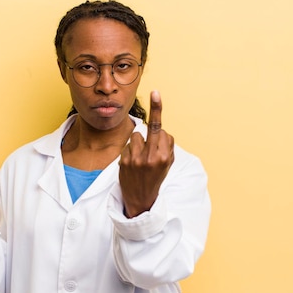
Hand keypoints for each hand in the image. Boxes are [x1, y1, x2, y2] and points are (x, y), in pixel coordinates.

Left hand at [119, 90, 174, 216]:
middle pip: (153, 127)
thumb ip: (166, 147)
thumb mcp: (167, 165)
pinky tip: (132, 162)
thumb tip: (162, 131)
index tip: (157, 95)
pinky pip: (128, 144)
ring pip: (137, 135)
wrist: (140, 200)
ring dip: (139, 142)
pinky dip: (130, 149)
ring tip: (140, 157)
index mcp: (164, 157)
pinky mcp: (125, 161)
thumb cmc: (155, 179)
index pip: (162, 131)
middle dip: (156, 109)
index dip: (160, 127)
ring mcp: (137, 159)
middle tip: (155, 92)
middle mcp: (152, 157)